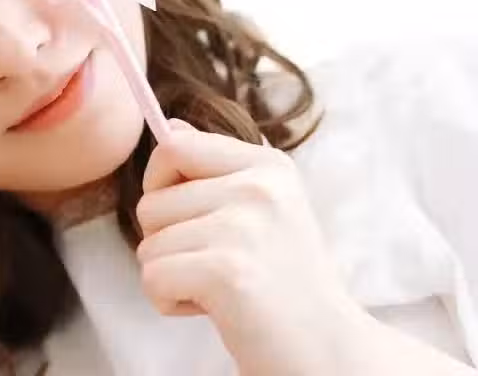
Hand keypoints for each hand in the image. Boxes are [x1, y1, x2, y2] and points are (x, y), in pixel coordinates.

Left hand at [135, 119, 365, 375]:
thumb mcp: (264, 212)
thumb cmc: (285, 284)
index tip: (192, 219)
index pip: (173, 147)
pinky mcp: (226, 271)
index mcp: (267, 166)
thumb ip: (215, 169)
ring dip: (171, 276)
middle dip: (168, 243)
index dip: (161, 185)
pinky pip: (153, 278)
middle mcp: (258, 188)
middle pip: (151, 202)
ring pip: (147, 244)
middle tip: (219, 266)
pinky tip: (216, 309)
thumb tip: (170, 126)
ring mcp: (243, 227)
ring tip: (222, 287)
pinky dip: (171, 303)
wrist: (330, 351)